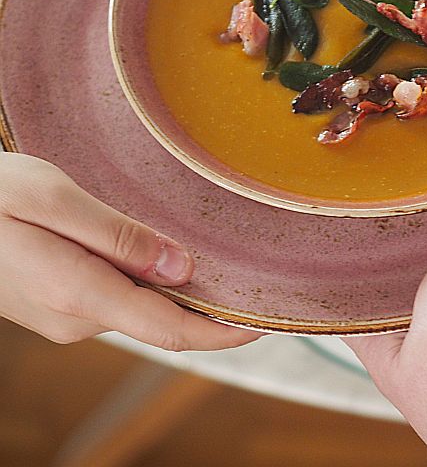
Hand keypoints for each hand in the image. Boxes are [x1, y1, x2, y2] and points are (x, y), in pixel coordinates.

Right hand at [0, 152, 259, 350]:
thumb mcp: (53, 198)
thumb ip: (119, 235)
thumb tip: (181, 268)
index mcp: (78, 292)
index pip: (171, 330)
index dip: (225, 332)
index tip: (271, 321)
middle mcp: (77, 318)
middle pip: (164, 321)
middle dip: (214, 306)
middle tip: (262, 275)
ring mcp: (67, 317)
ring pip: (144, 309)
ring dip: (183, 292)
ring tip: (224, 258)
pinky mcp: (62, 306)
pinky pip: (122, 300)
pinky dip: (155, 286)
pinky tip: (171, 256)